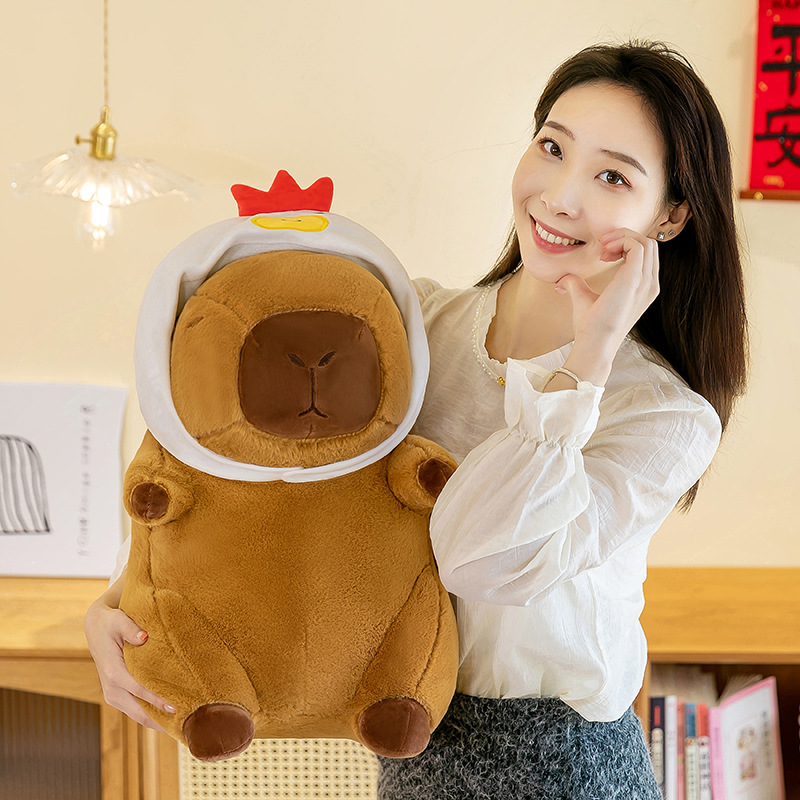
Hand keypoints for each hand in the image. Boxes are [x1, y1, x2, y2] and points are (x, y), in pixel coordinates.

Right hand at [84, 581, 174, 731]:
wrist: (95, 628)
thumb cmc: (110, 623)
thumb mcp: (119, 620)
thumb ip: (131, 629)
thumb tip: (144, 638)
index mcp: (113, 672)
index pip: (139, 691)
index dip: (157, 700)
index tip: (176, 707)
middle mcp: (111, 688)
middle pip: (138, 712)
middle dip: (160, 721)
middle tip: (184, 726)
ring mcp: (113, 694)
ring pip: (137, 715)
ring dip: (157, 721)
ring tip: (181, 726)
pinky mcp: (117, 695)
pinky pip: (135, 710)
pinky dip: (151, 715)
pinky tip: (169, 718)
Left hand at [551, 228, 659, 386]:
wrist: (593, 344)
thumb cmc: (590, 327)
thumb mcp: (584, 299)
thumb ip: (577, 285)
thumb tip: (563, 281)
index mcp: (643, 288)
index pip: (646, 254)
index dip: (625, 245)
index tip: (602, 253)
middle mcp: (649, 285)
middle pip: (649, 244)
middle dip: (624, 237)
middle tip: (601, 246)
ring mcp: (646, 283)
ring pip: (646, 242)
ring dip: (622, 237)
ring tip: (602, 248)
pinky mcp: (635, 279)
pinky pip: (638, 246)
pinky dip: (621, 241)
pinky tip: (604, 253)